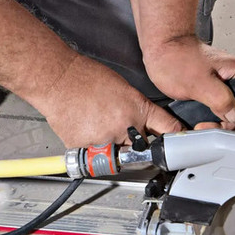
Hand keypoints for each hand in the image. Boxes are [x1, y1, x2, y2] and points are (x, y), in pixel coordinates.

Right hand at [37, 54, 183, 147]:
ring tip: (98, 128)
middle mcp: (126, 127)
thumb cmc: (86, 78)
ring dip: (111, 149)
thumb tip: (144, 126)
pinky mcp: (86, 148)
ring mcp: (106, 140)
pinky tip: (84, 129)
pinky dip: (90, 148)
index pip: (167, 130)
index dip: (174, 140)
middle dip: (136, 147)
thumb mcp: (123, 89)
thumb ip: (136, 110)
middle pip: (141, 151)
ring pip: (116, 157)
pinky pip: (93, 157)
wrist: (58, 79)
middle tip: (124, 138)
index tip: (176, 146)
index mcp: (138, 109)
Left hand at [143, 36, 234, 131]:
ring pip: (228, 113)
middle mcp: (233, 80)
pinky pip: (216, 111)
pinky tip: (199, 121)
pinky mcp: (209, 93)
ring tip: (201, 125)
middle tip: (211, 126)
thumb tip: (234, 117)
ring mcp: (221, 87)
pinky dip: (209, 119)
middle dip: (229, 123)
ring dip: (217, 123)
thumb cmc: (177, 57)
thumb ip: (221, 100)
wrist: (161, 50)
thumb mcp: (200, 83)